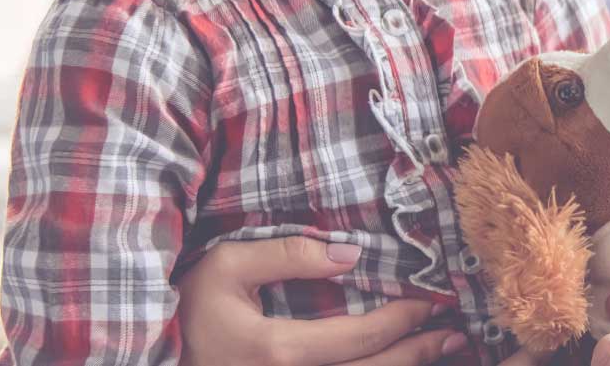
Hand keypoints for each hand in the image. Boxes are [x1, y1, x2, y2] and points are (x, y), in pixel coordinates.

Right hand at [177, 236, 468, 365]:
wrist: (153, 355)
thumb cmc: (187, 306)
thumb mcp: (227, 266)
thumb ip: (289, 254)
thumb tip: (351, 254)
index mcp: (279, 351)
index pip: (362, 336)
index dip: (405, 319)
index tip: (432, 300)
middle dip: (419, 354)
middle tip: (457, 334)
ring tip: (442, 353)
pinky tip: (393, 364)